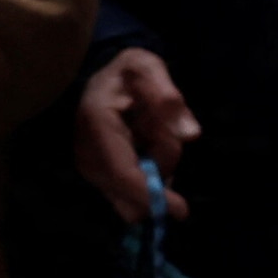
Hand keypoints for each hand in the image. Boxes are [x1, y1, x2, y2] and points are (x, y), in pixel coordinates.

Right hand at [74, 49, 196, 223]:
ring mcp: (88, 167)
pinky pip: (130, 193)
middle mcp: (86, 152)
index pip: (123, 174)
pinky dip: (147, 173)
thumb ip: (169, 97)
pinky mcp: (95, 176)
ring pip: (132, 195)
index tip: (181, 209)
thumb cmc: (129, 73)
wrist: (106, 78)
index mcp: (97, 124)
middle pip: (130, 191)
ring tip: (152, 131)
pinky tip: (146, 146)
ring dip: (154, 169)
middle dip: (158, 170)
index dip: (151, 195)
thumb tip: (191, 134)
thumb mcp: (150, 68)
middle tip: (161, 130)